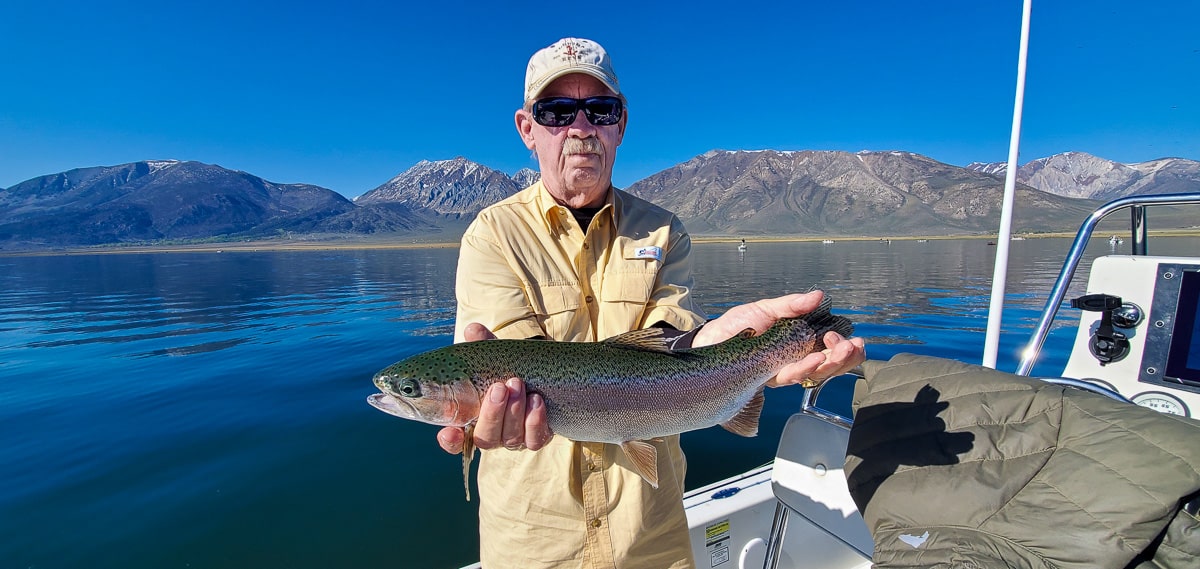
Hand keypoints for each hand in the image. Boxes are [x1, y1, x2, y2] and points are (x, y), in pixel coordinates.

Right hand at [436, 322, 553, 454]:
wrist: (544, 375)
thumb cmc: (509, 369)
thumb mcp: (495, 356)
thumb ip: (483, 345)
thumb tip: (473, 330)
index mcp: (472, 420)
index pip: (455, 441)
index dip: (450, 441)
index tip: (449, 431)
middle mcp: (492, 434)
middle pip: (486, 438)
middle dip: (492, 413)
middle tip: (499, 387)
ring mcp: (514, 439)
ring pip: (510, 438)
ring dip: (514, 411)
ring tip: (518, 384)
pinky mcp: (537, 438)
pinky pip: (534, 439)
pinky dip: (534, 421)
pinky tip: (536, 401)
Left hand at [693, 291, 865, 387]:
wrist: (708, 339)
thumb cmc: (736, 326)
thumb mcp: (765, 309)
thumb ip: (792, 305)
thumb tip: (819, 295)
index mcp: (797, 344)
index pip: (829, 351)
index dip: (843, 349)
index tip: (848, 339)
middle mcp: (792, 361)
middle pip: (827, 367)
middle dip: (844, 359)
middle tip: (852, 348)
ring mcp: (780, 371)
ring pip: (812, 374)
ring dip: (829, 364)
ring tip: (839, 351)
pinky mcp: (766, 377)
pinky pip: (789, 376)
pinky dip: (804, 369)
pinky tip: (813, 360)